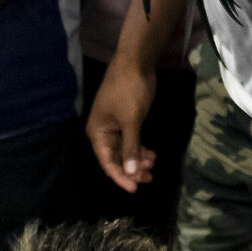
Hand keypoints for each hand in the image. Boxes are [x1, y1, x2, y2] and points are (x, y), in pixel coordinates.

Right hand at [86, 56, 159, 194]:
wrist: (136, 61)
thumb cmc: (129, 90)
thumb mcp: (131, 121)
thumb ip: (131, 147)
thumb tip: (130, 173)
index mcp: (97, 133)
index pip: (108, 162)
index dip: (121, 177)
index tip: (135, 189)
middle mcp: (102, 132)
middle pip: (116, 158)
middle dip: (132, 169)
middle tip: (150, 177)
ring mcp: (114, 125)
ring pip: (125, 150)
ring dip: (138, 159)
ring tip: (153, 165)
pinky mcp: (125, 119)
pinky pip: (131, 139)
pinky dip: (140, 148)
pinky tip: (151, 155)